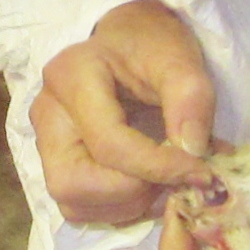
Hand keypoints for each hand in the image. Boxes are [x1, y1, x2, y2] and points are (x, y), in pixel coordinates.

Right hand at [32, 0, 214, 225]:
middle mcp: (47, 114)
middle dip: (133, 192)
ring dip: (128, 204)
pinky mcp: (57, 163)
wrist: (132, 42)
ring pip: (74, 203)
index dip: (158, 168)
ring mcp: (46, 142)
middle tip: (175, 177)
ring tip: (164, 178)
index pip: (109, 144)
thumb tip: (193, 150)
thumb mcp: (180, 58)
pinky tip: (147, 183)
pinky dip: (119, 207)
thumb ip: (191, 98)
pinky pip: (80, 207)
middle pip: (74, 183)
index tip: (203, 172)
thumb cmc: (152, 45)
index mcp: (71, 77)